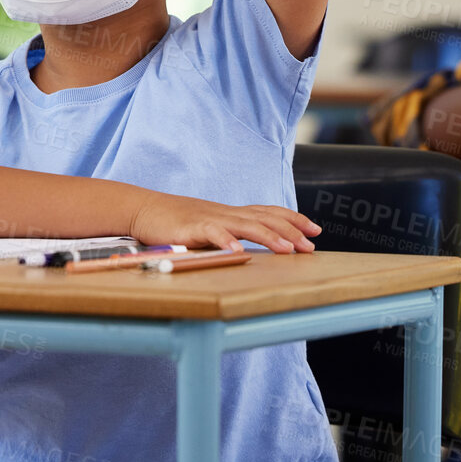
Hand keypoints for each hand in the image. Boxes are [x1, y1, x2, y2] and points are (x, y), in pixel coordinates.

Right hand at [129, 192, 318, 253]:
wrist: (145, 209)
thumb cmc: (178, 222)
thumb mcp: (211, 226)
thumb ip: (231, 233)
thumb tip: (252, 247)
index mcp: (232, 213)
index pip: (269, 212)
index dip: (294, 219)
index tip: (315, 230)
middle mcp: (227, 213)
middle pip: (265, 218)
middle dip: (291, 230)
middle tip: (311, 245)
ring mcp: (210, 218)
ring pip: (246, 225)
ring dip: (269, 237)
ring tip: (288, 249)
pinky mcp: (191, 227)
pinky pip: (212, 233)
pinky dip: (226, 242)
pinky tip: (238, 252)